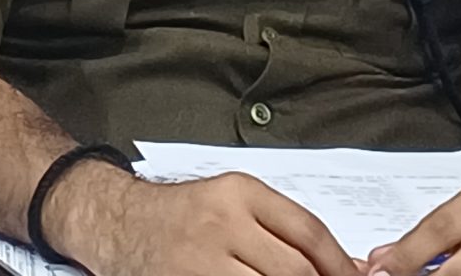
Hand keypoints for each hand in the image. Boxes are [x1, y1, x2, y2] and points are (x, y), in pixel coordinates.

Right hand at [45, 163, 360, 275]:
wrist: (118, 223)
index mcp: (239, 193)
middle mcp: (221, 223)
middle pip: (294, 270)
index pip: (309, 233)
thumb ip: (281, 227)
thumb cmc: (181, 216)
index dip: (340, 266)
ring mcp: (200, 260)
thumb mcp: (231, 202)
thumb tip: (342, 264)